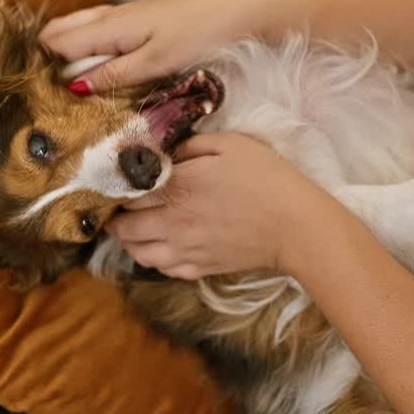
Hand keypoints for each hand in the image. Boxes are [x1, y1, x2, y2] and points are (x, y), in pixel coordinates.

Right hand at [39, 0, 293, 91]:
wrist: (236, 13)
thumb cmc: (198, 36)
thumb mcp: (155, 63)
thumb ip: (115, 75)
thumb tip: (73, 87)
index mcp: (108, 28)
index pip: (56, 45)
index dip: (38, 67)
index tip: (27, 94)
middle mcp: (108, 18)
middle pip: (60, 33)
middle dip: (42, 56)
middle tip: (33, 91)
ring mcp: (122, 17)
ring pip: (76, 29)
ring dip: (61, 50)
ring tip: (50, 81)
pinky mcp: (137, 21)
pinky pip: (95, 31)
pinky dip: (81, 45)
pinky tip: (86, 63)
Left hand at [105, 133, 336, 279]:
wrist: (296, 226)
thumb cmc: (266, 179)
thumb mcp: (229, 144)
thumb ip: (190, 146)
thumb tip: (167, 154)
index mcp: (175, 189)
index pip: (125, 192)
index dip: (118, 186)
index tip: (120, 180)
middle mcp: (170, 224)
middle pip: (123, 229)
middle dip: (118, 216)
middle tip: (125, 204)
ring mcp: (183, 251)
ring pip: (137, 253)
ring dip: (131, 240)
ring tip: (140, 226)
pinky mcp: (199, 270)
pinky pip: (162, 269)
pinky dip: (154, 258)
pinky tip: (164, 245)